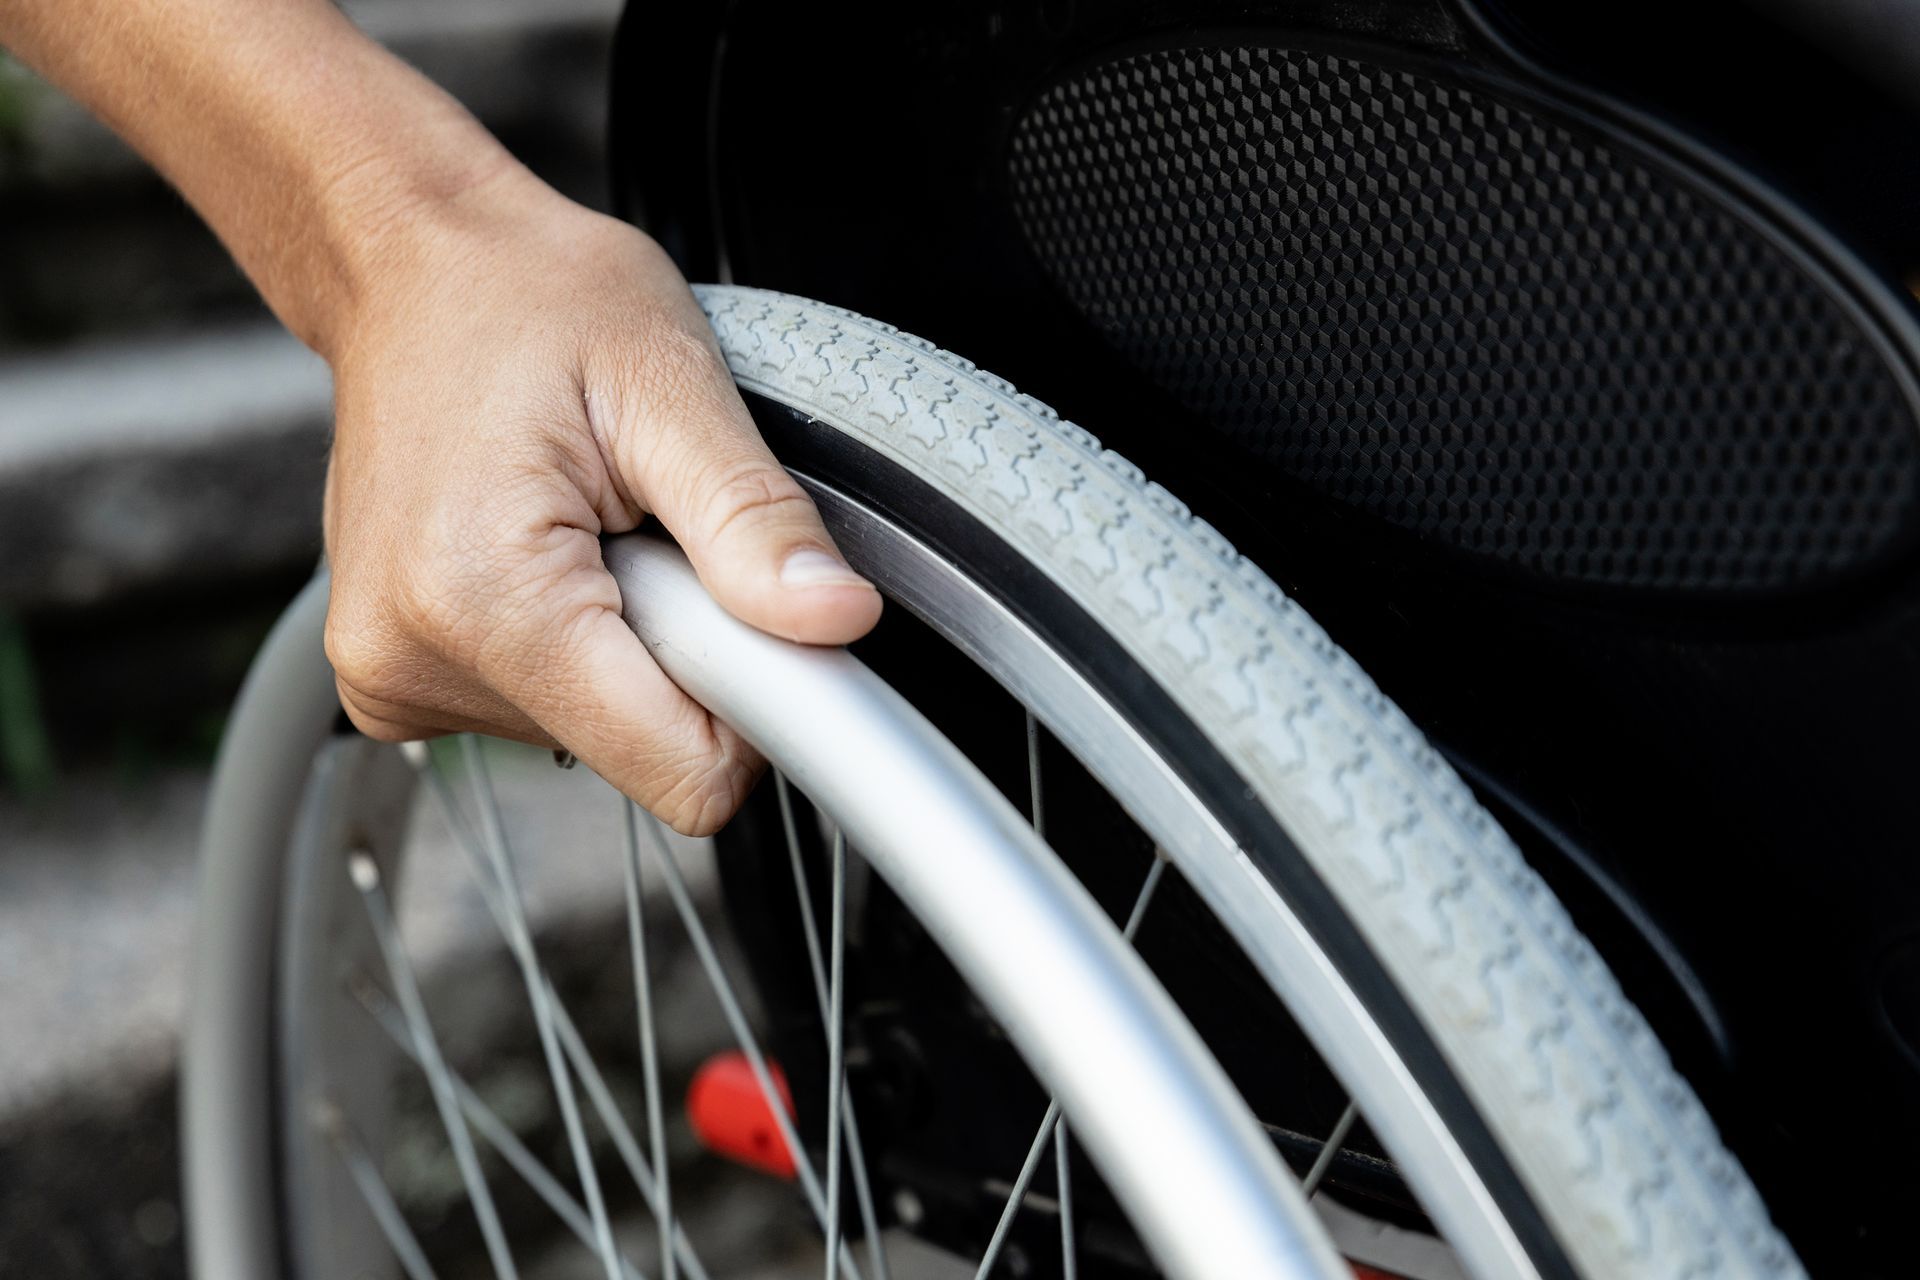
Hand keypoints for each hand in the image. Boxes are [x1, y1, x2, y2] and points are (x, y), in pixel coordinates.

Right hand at [320, 175, 881, 833]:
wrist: (407, 269)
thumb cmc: (521, 297)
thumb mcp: (666, 380)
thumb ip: (754, 518)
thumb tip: (836, 620)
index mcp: (481, 599)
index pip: (680, 769)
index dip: (758, 703)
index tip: (766, 620)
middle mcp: (415, 661)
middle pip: (645, 747)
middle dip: (685, 646)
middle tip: (650, 526)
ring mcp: (395, 678)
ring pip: (601, 729)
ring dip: (630, 633)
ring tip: (590, 518)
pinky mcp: (400, 676)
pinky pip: (549, 704)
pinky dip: (580, 634)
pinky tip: (548, 542)